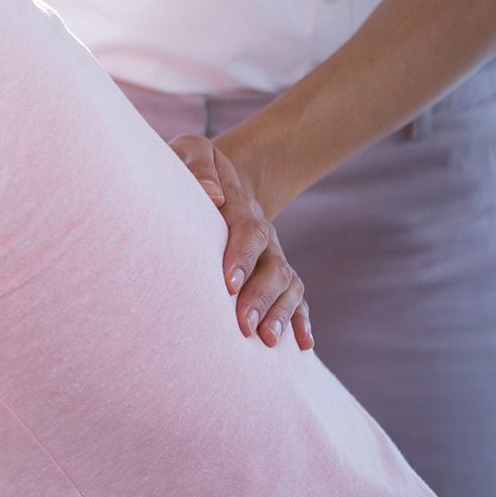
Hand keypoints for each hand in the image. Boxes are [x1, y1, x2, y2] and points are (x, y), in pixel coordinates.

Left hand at [169, 135, 312, 350]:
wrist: (222, 176)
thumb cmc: (193, 167)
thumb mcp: (192, 151)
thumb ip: (196, 165)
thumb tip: (211, 193)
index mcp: (240, 208)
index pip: (247, 233)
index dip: (241, 258)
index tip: (228, 284)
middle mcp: (263, 235)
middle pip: (272, 267)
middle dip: (260, 297)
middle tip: (244, 325)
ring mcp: (273, 255)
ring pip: (286, 286)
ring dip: (279, 314)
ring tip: (267, 341)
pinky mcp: (274, 271)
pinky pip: (296, 297)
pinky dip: (300, 320)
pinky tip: (303, 346)